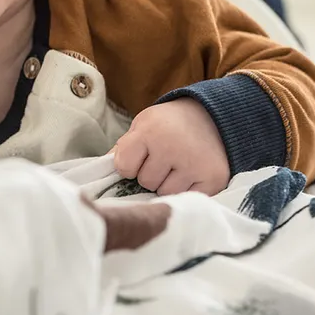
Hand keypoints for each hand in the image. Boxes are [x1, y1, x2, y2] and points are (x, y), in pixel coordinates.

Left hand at [112, 98, 229, 195]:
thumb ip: (123, 148)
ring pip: (165, 193)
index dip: (130, 164)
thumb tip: (101, 172)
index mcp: (150, 131)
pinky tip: (191, 172)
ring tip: (178, 165)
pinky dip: (186, 189)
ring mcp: (194, 165)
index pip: (124, 167)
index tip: (140, 155)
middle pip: (146, 182)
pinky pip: (186, 198)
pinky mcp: (213, 179)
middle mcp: (172, 147)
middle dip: (151, 173)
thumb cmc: (169, 124)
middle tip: (164, 157)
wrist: (211, 116)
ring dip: (168, 184)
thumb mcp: (142, 125)